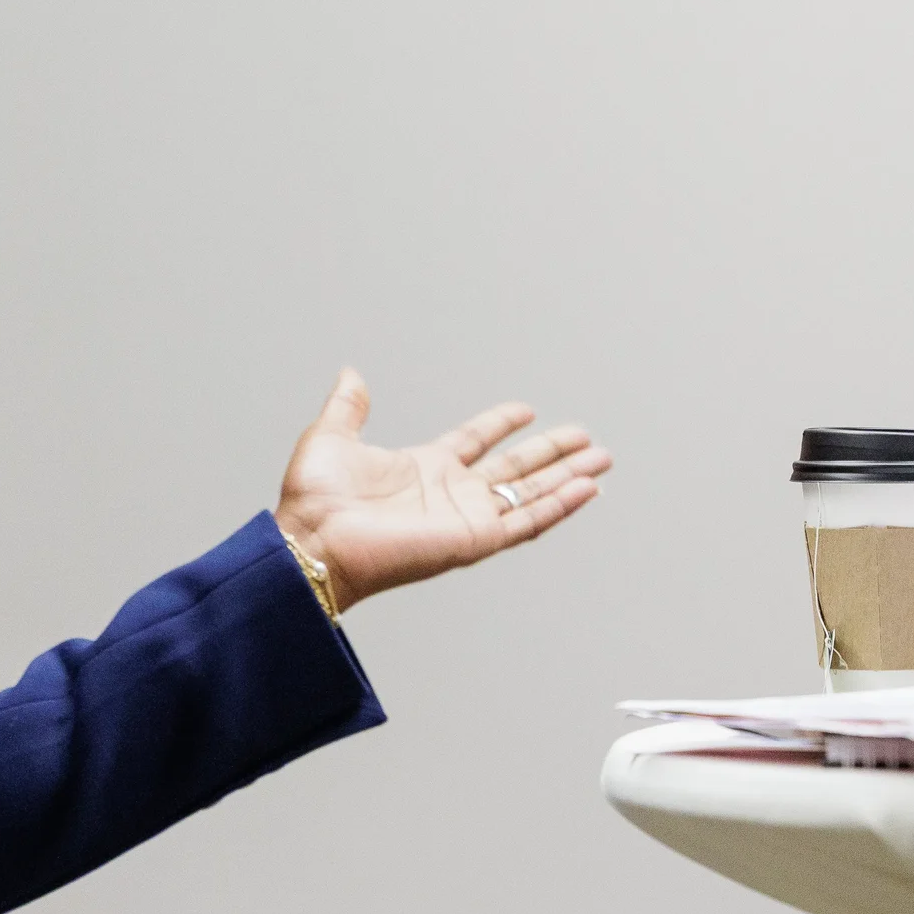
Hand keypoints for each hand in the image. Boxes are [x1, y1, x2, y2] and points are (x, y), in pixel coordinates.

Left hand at [272, 368, 610, 610]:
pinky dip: (560, 505)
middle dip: (552, 453)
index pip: (475, 442)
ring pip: (530, 493)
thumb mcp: (333, 437)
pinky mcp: (474, 539)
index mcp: (424, 468)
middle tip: (586, 438)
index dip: (500, 425)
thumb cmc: (314, 500)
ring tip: (601, 460)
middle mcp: (451, 493)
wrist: (312, 538)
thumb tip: (351, 374)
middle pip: (515, 468)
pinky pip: (527, 520)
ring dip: (567, 478)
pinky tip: (587, 488)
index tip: (526, 410)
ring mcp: (466, 517)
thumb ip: (349, 407)